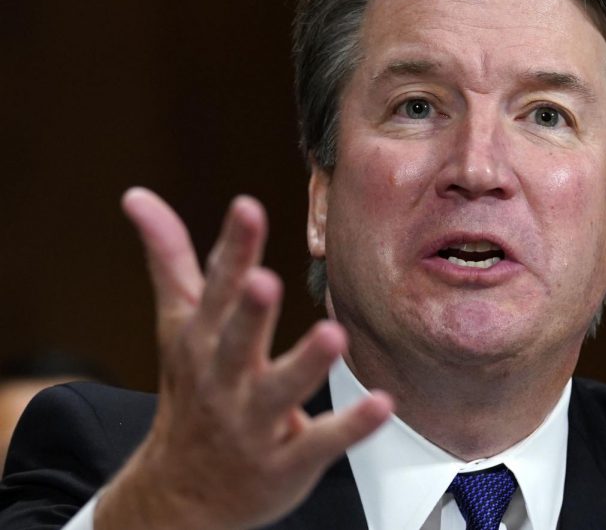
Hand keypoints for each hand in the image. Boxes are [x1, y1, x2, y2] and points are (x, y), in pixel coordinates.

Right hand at [95, 188, 391, 529]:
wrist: (181, 495)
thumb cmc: (190, 391)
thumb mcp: (176, 325)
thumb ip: (169, 259)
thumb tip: (138, 196)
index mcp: (202, 340)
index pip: (216, 288)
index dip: (234, 248)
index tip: (247, 208)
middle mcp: (225, 378)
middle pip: (237, 341)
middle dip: (250, 312)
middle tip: (265, 282)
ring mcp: (254, 423)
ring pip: (281, 391)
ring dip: (305, 364)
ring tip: (333, 335)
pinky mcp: (285, 461)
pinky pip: (320, 443)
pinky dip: (350, 426)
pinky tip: (381, 402)